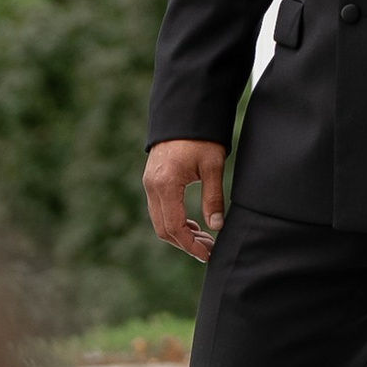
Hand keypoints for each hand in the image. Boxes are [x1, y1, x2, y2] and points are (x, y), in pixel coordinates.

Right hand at [143, 137, 226, 259]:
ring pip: (160, 221)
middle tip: (210, 249)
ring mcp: (149, 183)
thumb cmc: (201, 137)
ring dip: (180, 234)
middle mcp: (152, 186)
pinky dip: (174, 221)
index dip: (191, 245)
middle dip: (186, 244)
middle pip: (163, 229)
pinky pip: (159, 209)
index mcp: (165, 184)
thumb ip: (213, 198)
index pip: (175, 227)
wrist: (184, 113)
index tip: (208, 254)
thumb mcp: (213, 166)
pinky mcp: (152, 180)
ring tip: (205, 239)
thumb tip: (217, 227)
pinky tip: (193, 224)